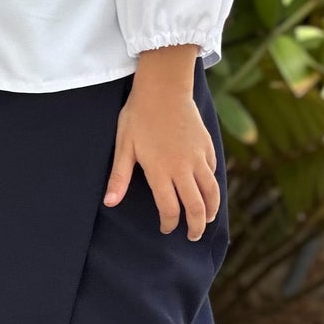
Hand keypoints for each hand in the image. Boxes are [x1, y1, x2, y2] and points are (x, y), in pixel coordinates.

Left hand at [104, 47, 219, 239]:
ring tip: (208, 220)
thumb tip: (110, 203)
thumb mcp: (124, 145)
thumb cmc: (139, 115)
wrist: (164, 88)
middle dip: (196, 226)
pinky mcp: (207, 146)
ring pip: (211, 192)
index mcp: (161, 171)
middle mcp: (183, 168)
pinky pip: (213, 172)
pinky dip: (212, 186)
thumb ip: (119, 177)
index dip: (169, 223)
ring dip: (211, 210)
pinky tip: (208, 190)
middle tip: (193, 235)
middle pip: (196, 207)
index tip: (167, 228)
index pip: (170, 209)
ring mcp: (198, 157)